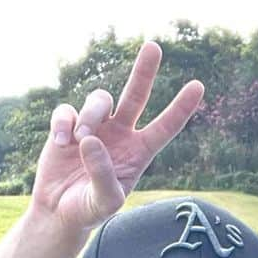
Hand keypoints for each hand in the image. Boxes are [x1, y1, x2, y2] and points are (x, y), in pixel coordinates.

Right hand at [31, 41, 203, 234]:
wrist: (58, 211)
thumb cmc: (89, 210)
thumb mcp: (104, 202)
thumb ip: (103, 175)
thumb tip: (90, 139)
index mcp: (139, 152)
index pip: (165, 127)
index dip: (181, 108)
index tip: (198, 86)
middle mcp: (121, 134)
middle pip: (136, 95)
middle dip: (145, 71)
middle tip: (154, 46)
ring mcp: (96, 126)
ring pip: (100, 100)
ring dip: (91, 116)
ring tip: (79, 142)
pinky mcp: (69, 125)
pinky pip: (67, 110)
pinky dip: (63, 123)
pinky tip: (61, 143)